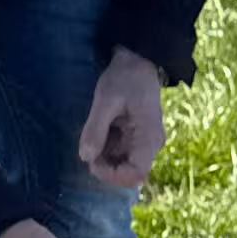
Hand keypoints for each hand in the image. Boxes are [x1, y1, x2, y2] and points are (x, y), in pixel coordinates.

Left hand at [80, 51, 168, 191]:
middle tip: (88, 147)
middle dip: (105, 167)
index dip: (112, 175)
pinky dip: (105, 150)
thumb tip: (85, 157)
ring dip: (103, 158)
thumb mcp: (106, 99)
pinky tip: (99, 131)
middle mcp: (150, 145)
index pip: (136, 174)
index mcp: (149, 137)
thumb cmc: (125, 78)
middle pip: (128, 174)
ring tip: (93, 134)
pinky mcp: (136, 139)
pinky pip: (120, 154)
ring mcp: (144, 143)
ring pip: (122, 165)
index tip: (93, 161)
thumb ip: (96, 128)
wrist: (137, 62)